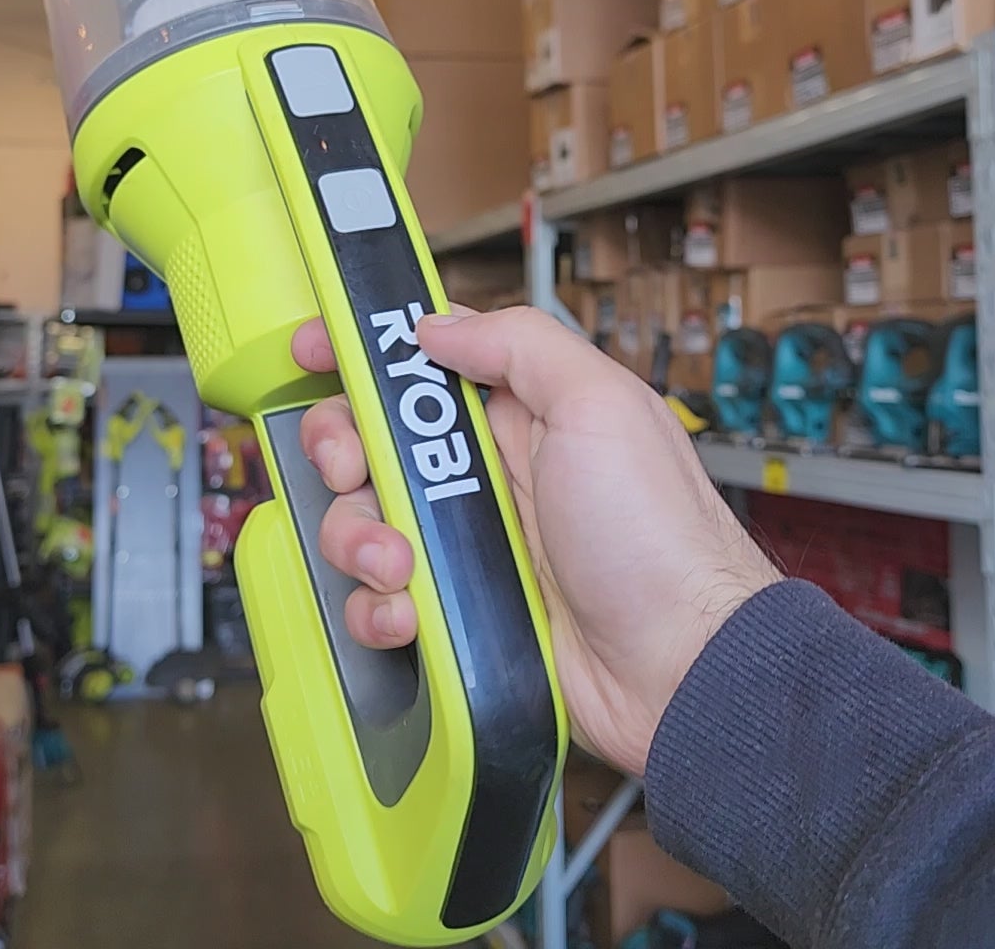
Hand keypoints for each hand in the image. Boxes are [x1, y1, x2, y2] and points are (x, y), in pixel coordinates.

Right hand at [291, 305, 780, 776]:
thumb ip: (520, 345)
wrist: (681, 669)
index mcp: (518, 413)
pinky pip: (378, 599)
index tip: (313, 352)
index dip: (360, 352)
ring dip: (357, 537)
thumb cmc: (658, 537)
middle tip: (355, 469)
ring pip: (361, 520)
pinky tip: (411, 614)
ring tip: (399, 562)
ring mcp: (465, 545)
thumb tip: (434, 325)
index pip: (420, 362)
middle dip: (342, 449)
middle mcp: (484, 473)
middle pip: (369, 438)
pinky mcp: (453, 612)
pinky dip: (377, 607)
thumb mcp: (602, 407)